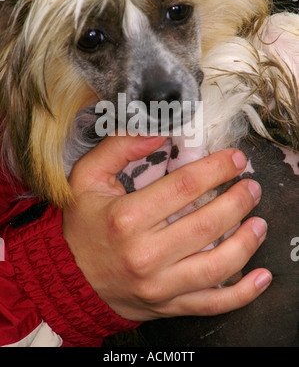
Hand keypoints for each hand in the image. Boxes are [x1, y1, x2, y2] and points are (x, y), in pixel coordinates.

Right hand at [63, 134, 270, 320]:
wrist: (69, 277)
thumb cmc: (82, 224)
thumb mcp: (87, 177)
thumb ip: (119, 147)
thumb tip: (159, 131)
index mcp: (125, 218)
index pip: (185, 186)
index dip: (217, 168)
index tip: (235, 159)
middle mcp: (145, 255)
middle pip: (208, 223)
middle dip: (239, 200)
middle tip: (251, 187)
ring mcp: (159, 285)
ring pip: (218, 265)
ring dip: (247, 241)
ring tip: (259, 222)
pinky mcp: (168, 305)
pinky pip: (213, 304)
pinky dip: (243, 293)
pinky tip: (261, 277)